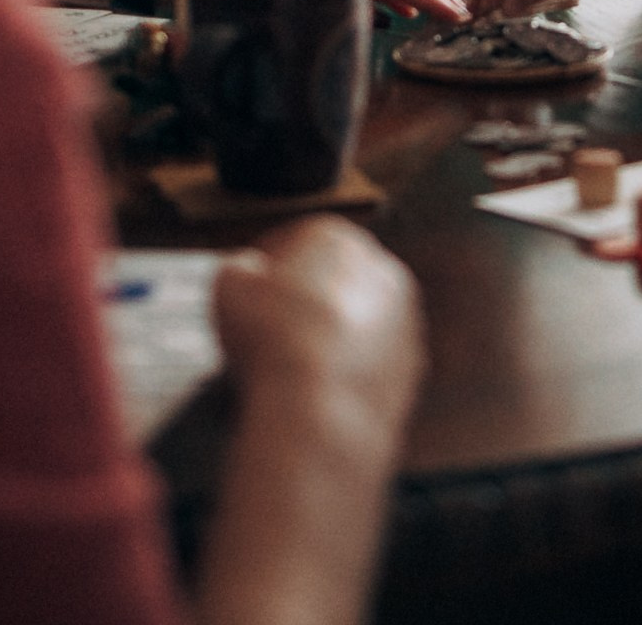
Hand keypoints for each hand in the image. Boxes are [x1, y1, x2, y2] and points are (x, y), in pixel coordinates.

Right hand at [213, 217, 424, 434]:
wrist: (321, 405)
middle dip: (308, 298)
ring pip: (360, 318)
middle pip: (335, 278)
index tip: (252, 293)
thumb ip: (240, 268)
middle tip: (272, 331)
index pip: (297, 241)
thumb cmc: (272, 339)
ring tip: (295, 364)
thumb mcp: (229, 286)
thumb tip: (246, 272)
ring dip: (334, 333)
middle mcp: (381, 268)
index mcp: (336, 237)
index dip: (269, 269)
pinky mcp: (412, 361)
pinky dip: (353, 368)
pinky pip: (374, 358)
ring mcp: (403, 316)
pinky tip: (322, 387)